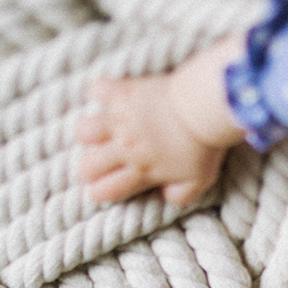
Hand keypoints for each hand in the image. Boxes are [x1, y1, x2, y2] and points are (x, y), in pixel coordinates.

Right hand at [75, 36, 245, 207]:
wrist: (204, 107)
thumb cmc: (205, 145)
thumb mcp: (199, 181)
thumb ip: (180, 195)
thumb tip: (166, 197)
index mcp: (140, 171)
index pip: (104, 191)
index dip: (99, 192)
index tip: (103, 187)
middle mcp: (124, 148)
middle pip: (87, 167)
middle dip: (88, 169)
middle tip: (98, 163)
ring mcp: (120, 120)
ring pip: (83, 131)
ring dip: (89, 133)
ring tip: (100, 131)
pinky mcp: (123, 93)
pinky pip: (97, 90)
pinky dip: (100, 91)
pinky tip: (110, 95)